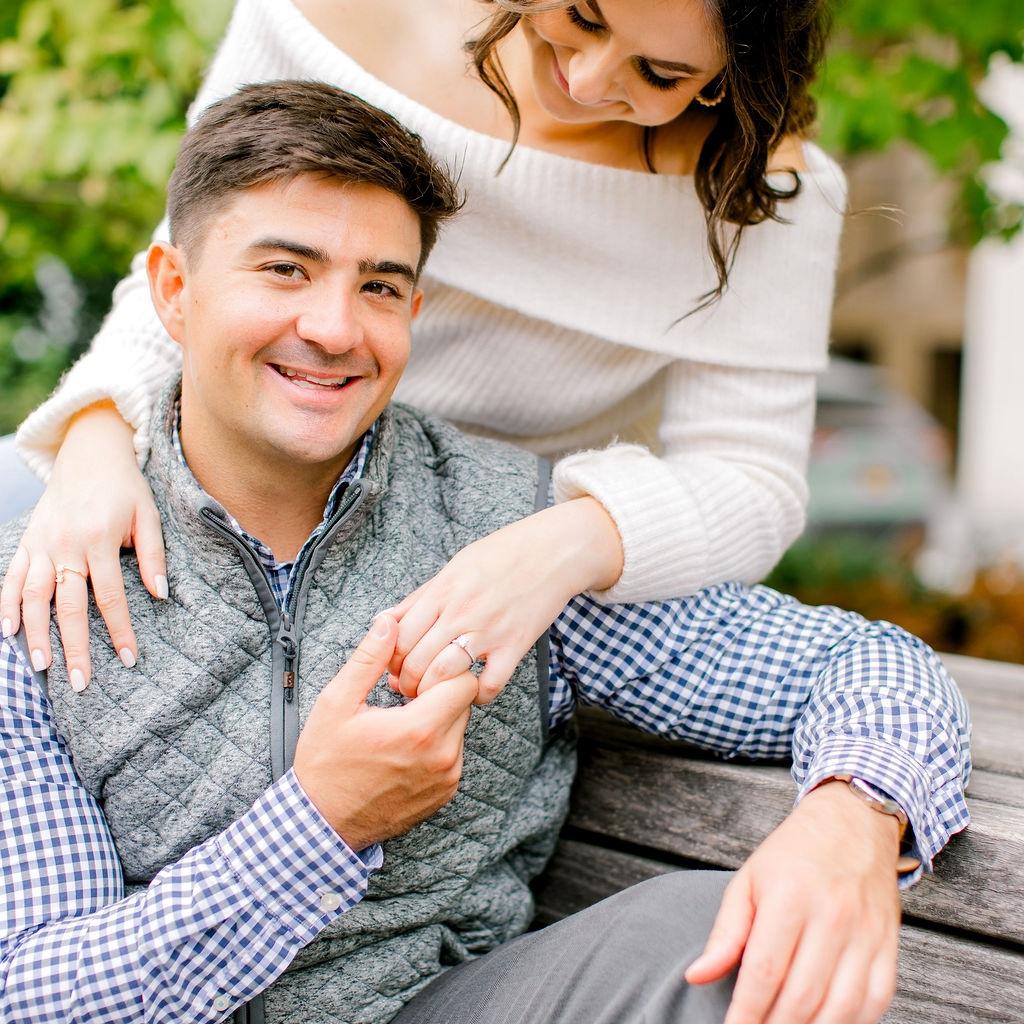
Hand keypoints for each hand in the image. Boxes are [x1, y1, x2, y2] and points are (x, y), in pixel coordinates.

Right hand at [0, 402, 166, 688]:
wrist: (89, 454)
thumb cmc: (125, 489)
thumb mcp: (149, 516)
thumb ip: (153, 556)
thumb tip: (161, 595)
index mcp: (99, 540)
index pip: (111, 597)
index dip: (120, 630)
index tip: (128, 659)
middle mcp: (66, 545)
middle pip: (68, 606)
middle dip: (74, 646)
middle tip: (80, 682)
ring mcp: (42, 544)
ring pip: (33, 597)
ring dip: (36, 634)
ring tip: (42, 667)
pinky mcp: (27, 542)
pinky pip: (11, 578)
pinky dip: (6, 605)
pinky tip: (7, 633)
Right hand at [294, 613, 479, 851]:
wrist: (323, 822)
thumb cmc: (326, 761)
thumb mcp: (337, 703)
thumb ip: (369, 659)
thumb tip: (389, 622)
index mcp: (419, 729)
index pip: (464, 680)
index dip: (441, 670)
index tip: (411, 679)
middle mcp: (442, 756)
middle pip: (465, 702)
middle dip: (440, 692)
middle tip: (404, 698)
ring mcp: (447, 778)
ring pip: (461, 727)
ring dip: (439, 718)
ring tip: (402, 724)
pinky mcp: (446, 793)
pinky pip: (455, 753)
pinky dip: (437, 744)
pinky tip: (405, 749)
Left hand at [386, 497, 623, 703]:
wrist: (552, 551)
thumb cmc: (502, 555)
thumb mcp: (455, 567)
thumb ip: (421, 596)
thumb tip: (387, 620)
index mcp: (442, 591)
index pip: (399, 637)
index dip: (391, 660)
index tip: (394, 669)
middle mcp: (460, 612)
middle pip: (416, 661)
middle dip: (407, 683)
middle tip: (410, 689)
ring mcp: (488, 630)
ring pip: (444, 676)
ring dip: (434, 693)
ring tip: (434, 696)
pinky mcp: (515, 645)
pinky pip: (490, 684)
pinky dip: (478, 695)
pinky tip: (474, 691)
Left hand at [686, 780, 901, 1023]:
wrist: (853, 823)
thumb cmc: (794, 854)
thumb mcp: (748, 880)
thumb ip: (725, 933)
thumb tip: (697, 976)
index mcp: (789, 897)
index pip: (764, 971)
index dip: (745, 1011)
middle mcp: (831, 917)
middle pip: (801, 997)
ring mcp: (865, 935)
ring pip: (839, 1009)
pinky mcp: (888, 947)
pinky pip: (874, 1003)